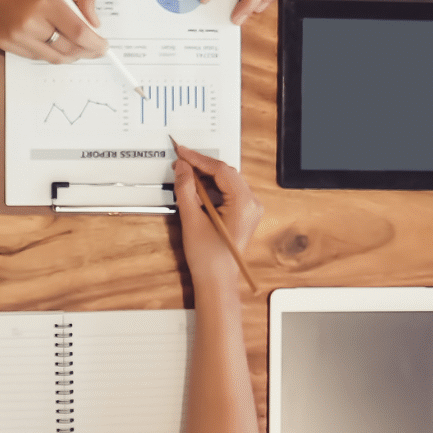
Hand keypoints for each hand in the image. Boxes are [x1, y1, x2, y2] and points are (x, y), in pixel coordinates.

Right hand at [0, 0, 109, 64]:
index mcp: (45, 0)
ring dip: (69, 55)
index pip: (79, 33)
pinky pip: (35, 56)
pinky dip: (49, 53)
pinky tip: (53, 43)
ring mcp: (15, 36)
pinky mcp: (4, 43)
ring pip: (52, 57)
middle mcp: (29, 22)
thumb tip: (94, 22)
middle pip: (68, 50)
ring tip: (77, 48)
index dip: (96, 44)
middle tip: (94, 49)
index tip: (104, 45)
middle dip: (86, 52)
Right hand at [171, 142, 261, 296]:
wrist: (217, 281)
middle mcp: (252, 204)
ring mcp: (250, 209)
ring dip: (206, 177)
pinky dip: (212, 188)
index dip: (199, 159)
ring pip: (227, 181)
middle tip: (180, 164)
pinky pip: (229, 192)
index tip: (182, 152)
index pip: (221, 170)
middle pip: (226, 173)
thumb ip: (185, 190)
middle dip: (201, 167)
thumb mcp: (192, 220)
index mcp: (244, 204)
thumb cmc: (209, 258)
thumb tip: (182, 168)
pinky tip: (196, 190)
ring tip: (185, 178)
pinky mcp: (244, 214)